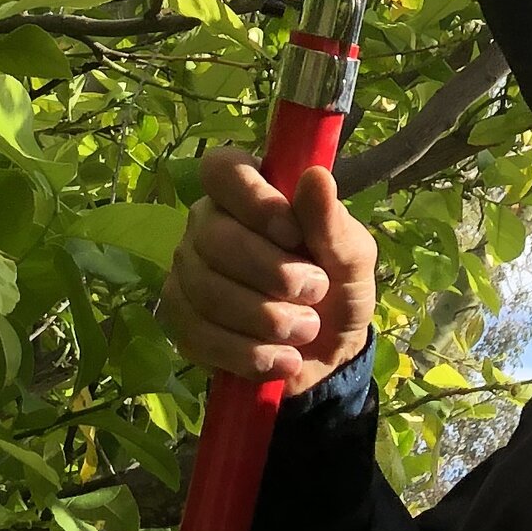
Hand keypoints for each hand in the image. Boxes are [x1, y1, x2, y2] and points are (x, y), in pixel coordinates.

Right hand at [161, 143, 376, 393]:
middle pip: (214, 237)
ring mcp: (187, 271)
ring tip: (307, 330)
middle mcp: (206, 223)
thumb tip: (316, 176)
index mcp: (247, 191)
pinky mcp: (180, 319)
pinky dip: (249, 353)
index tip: (293, 234)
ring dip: (265, 319)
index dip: (253, 200)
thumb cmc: (338, 288)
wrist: (327, 354)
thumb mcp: (352, 257)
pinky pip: (199, 335)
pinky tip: (283, 360)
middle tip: (316, 292)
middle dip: (272, 273)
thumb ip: (332, 223)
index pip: (223, 170)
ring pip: (206, 290)